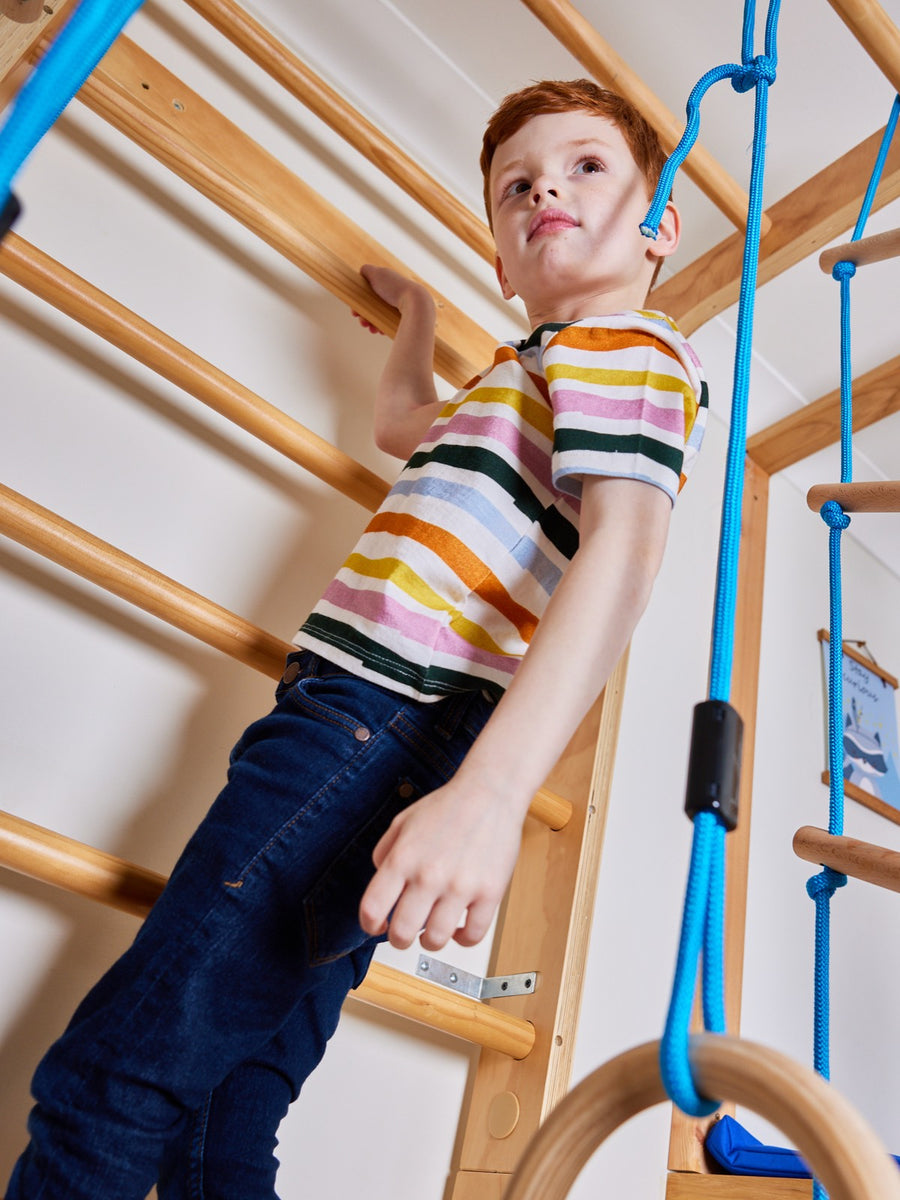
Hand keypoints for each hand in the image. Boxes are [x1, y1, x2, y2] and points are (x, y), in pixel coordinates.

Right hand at [352, 264, 434, 335]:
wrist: (416, 303)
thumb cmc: (395, 288)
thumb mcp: (378, 274)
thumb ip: (367, 270)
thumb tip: (362, 272)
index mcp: (388, 284)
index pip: (369, 294)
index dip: (359, 304)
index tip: (354, 312)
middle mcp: (394, 294)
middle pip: (373, 307)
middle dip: (364, 316)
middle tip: (362, 323)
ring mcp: (400, 307)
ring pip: (380, 317)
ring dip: (371, 323)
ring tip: (371, 328)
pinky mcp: (404, 318)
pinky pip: (389, 324)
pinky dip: (382, 327)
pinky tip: (379, 330)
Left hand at [358, 778, 523, 950]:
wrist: (490, 793)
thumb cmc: (448, 807)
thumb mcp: (402, 822)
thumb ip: (384, 854)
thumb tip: (381, 889)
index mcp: (402, 859)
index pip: (372, 909)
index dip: (370, 925)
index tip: (378, 926)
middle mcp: (429, 875)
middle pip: (402, 933)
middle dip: (399, 939)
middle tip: (405, 933)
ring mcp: (461, 886)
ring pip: (436, 940)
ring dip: (430, 941)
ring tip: (433, 929)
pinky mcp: (490, 893)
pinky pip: (473, 935)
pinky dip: (463, 939)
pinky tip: (460, 927)